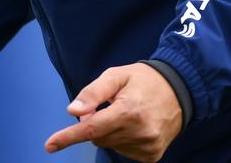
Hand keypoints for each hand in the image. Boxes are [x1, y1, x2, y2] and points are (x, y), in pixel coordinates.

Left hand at [44, 63, 181, 162]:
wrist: (180, 90)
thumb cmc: (143, 80)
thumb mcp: (116, 76)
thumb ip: (93, 93)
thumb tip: (72, 111)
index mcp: (129, 112)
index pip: (91, 129)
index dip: (68, 137)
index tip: (50, 145)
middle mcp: (140, 132)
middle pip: (98, 137)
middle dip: (94, 124)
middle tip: (106, 107)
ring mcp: (148, 146)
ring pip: (110, 145)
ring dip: (109, 132)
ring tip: (125, 114)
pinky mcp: (152, 155)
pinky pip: (123, 152)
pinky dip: (121, 140)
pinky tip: (133, 126)